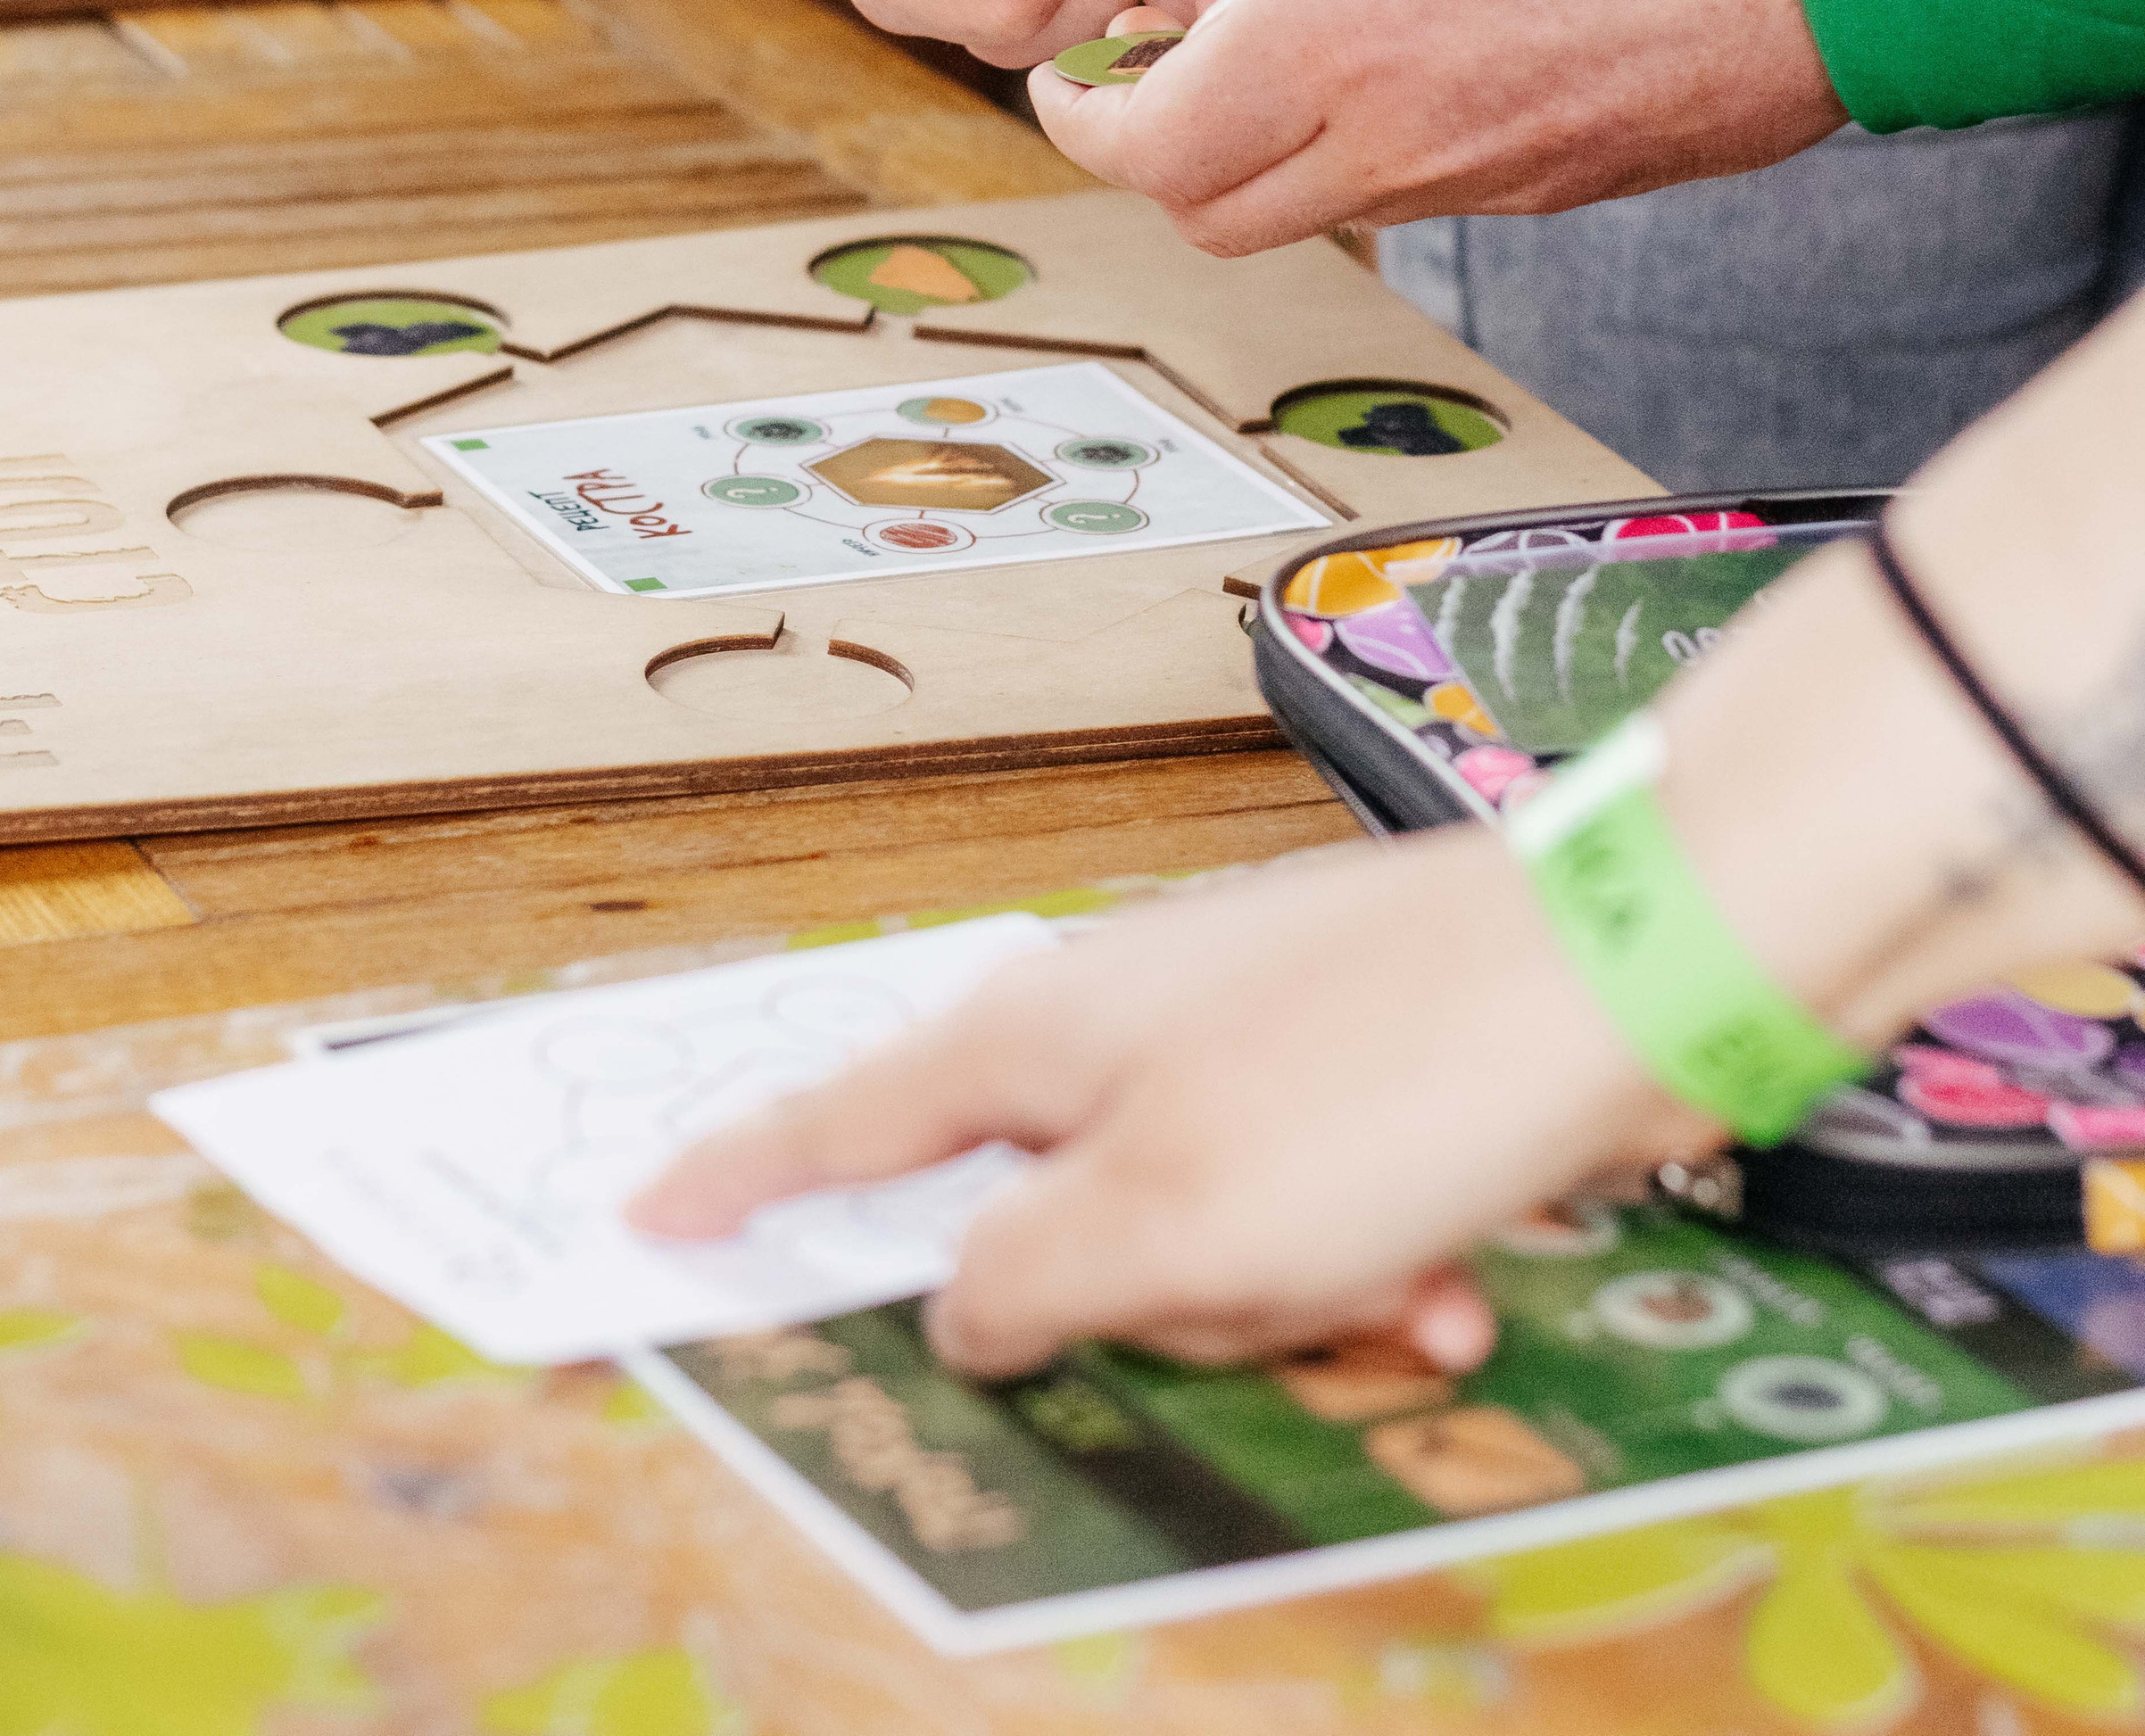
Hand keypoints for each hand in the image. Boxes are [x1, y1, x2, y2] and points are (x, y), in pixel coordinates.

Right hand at [629, 833, 1687, 1378]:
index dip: (746, 1179)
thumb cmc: (1380, 1084)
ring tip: (1404, 1278)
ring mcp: (1236, 1046)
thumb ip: (1027, 1278)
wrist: (1624, 969)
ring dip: (1297, 1305)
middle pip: (1055, 1233)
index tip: (653, 1211)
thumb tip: (965, 1304)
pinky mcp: (1342, 1076)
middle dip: (1162, 1308)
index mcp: (1039, 1039)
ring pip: (1196, 1252)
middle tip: (1268, 1298)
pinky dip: (1376, 1273)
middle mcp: (1121, 1028)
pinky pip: (1306, 1226)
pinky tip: (1461, 1279)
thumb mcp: (1169, 1218)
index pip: (845, 1121)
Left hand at [1028, 0, 1844, 247]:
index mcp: (1337, 37)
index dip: (1083, 114)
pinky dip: (1374, 140)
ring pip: (1313, 207)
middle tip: (1166, 60)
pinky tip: (1417, 41)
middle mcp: (1397, 140)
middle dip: (1159, 143)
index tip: (1073, 67)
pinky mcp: (1560, 187)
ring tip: (1301, 30)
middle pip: (1208, 209)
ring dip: (1269, 142)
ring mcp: (1485, 181)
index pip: (1148, 145)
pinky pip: (1421, 189)